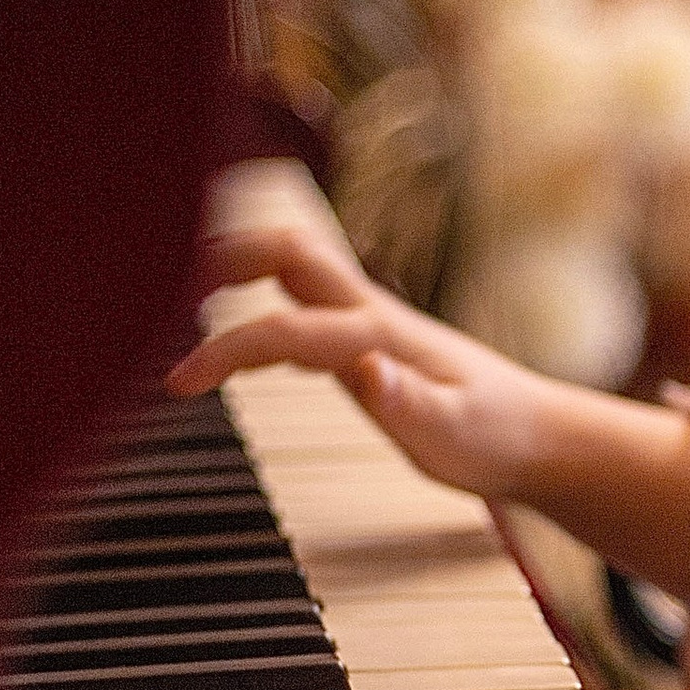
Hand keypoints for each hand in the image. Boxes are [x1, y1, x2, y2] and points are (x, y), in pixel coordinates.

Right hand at [168, 226, 559, 500]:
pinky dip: (254, 298)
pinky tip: (228, 324)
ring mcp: (367, 320)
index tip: (173, 383)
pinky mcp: (366, 337)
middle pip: (283, 251)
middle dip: (216, 253)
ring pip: (289, 267)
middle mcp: (369, 313)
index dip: (225, 349)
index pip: (283, 328)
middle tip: (148, 279)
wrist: (541, 436)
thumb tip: (364, 368)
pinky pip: (299, 299)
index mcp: (379, 335)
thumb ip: (409, 402)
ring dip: (230, 265)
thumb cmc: (499, 438)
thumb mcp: (457, 434)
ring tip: (162, 286)